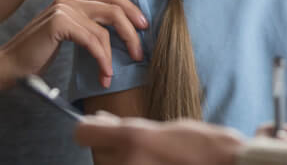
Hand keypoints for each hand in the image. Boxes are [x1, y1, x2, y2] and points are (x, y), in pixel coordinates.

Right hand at [0, 0, 147, 89]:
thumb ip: (87, 28)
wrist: (8, 67)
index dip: (131, 8)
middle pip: (113, 6)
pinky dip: (102, 59)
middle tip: (140, 50)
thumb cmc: (37, 56)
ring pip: (105, 26)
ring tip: (113, 73)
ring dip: (115, 52)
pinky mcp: (58, 24)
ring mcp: (63, 9)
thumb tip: (117, 34)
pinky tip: (103, 74)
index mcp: (72, 0)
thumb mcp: (68, 37)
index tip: (143, 26)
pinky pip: (92, 40)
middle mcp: (68, 0)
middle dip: (131, 28)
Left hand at [75, 113, 242, 164]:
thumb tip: (101, 124)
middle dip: (111, 150)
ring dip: (124, 163)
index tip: (97, 129)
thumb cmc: (202, 147)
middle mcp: (128, 162)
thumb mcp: (163, 129)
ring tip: (151, 160)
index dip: (90, 129)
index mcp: (134, 138)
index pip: (84, 133)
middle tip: (136, 148)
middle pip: (98, 155)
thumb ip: (129, 130)